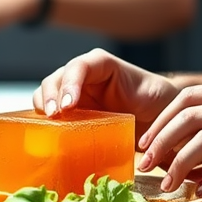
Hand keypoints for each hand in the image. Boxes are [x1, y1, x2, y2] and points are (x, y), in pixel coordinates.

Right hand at [33, 48, 179, 138]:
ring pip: (48, 92)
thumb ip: (142, 103)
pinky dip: (44, 119)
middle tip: (55, 116)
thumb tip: (139, 135)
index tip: (68, 106)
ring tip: (49, 125)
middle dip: (51, 95)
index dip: (70, 83)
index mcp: (103, 65)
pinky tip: (47, 132)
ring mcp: (74, 93)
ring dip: (44, 106)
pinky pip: (50, 111)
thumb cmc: (157, 102)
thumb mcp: (155, 97)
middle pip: (57, 77)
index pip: (81, 66)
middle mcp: (84, 76)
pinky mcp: (69, 112)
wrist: (156, 113)